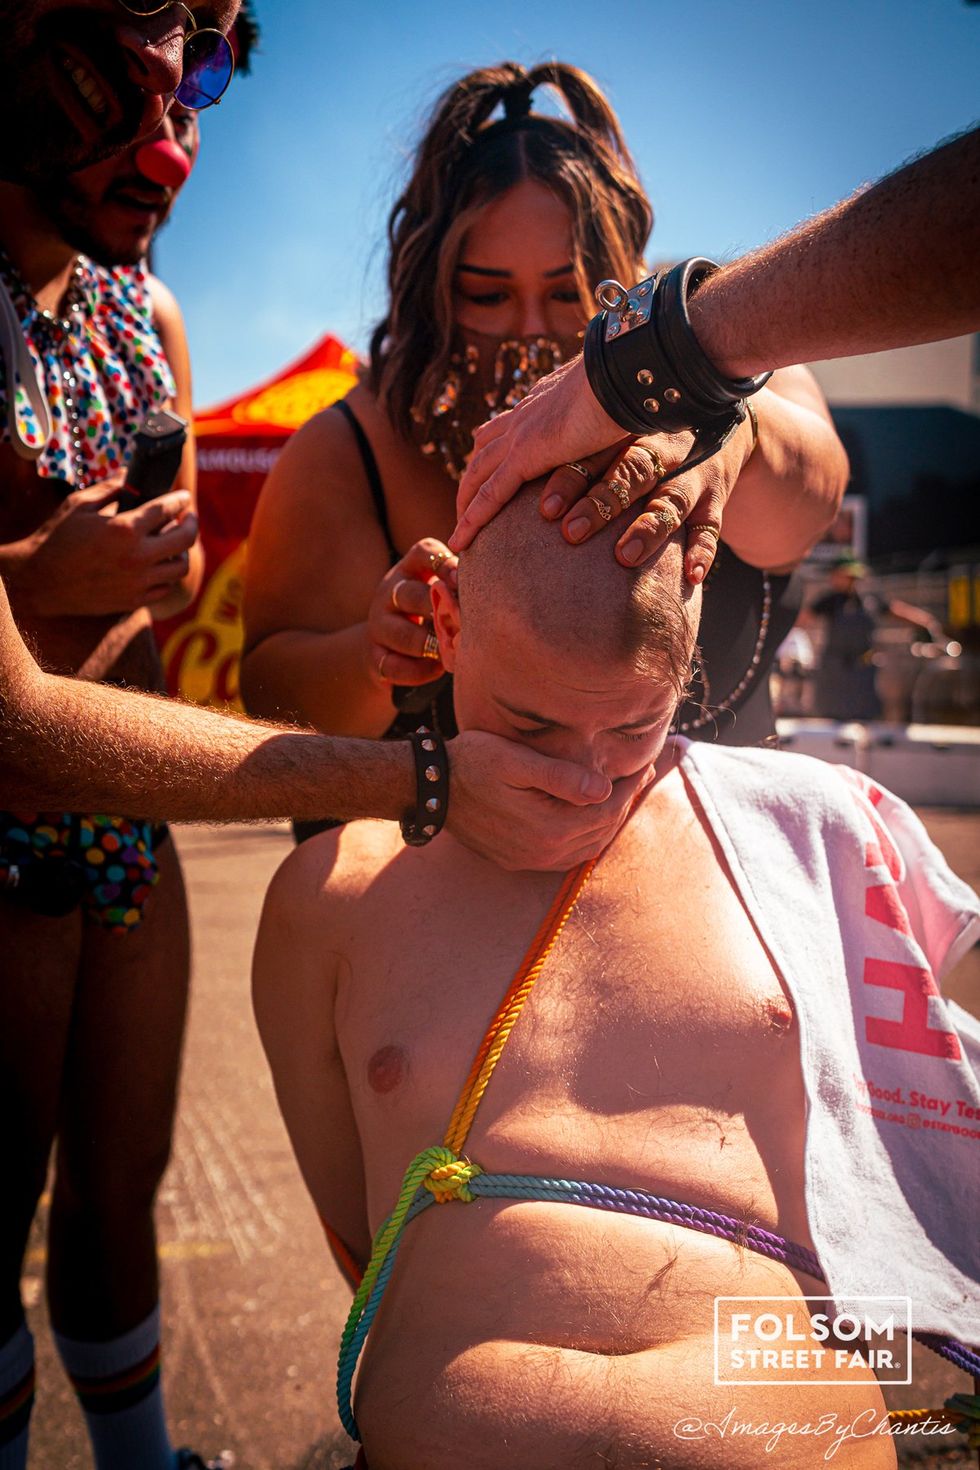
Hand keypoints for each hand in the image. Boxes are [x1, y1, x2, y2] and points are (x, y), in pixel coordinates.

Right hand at [22, 480, 198, 616]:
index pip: (167, 509)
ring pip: (180, 567)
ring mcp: (138, 582)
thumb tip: (130, 474)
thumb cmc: (57, 538)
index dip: (179, 500)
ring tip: (175, 543)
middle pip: (185, 538)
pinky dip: (167, 574)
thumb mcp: (80, 505)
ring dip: (182, 551)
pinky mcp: (133, 601)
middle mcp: (137, 557)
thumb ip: (110, 488)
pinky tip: (160, 565)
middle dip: (191, 523)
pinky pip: (165, 587)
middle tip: (188, 517)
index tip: (183, 497)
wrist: (40, 581)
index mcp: (124, 528)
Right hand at [367, 537, 457, 687]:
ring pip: (404, 635)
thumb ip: (461, 586)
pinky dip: (421, 671)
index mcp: (410, 568)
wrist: (390, 645)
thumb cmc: (431, 612)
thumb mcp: (442, 591)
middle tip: (462, 623)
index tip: (463, 580)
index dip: (445, 564)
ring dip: (432, 645)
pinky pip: (396, 666)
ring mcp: (378, 625)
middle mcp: (388, 592)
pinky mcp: (374, 656)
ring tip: (453, 651)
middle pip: (410, 594)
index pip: (424, 553)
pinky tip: (438, 669)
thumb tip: (495, 589)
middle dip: (437, 609)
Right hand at [446, 729, 652, 871]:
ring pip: (587, 847)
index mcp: (548, 827)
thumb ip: (561, 776)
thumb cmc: (471, 763)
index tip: (645, 765)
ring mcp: (530, 860)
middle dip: (624, 803)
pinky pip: (566, 856)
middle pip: (601, 831)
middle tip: (640, 776)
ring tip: (620, 794)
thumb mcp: (515, 760)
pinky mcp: (518, 860)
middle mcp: (543, 852)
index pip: (606, 810)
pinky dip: (586, 838)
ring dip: (607, 822)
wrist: (429, 788)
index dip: (630, 787)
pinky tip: (589, 819)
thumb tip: (602, 787)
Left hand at [452, 356, 621, 550]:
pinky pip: (490, 494)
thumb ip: (602, 424)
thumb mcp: (610, 408)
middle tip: (465, 514)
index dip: (493, 456)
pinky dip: (473, 519)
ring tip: (460, 536)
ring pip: (478, 475)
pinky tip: (463, 542)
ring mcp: (520, 435)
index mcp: (541, 404)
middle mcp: (523, 416)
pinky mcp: (524, 455)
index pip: (506, 430)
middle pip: (483, 454)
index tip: (488, 477)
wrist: (622, 374)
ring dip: (465, 506)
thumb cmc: (628, 387)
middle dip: (471, 484)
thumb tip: (617, 431)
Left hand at [528, 419, 753, 579]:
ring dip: (648, 529)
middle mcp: (658, 451)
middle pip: (629, 473)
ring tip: (625, 556)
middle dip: (600, 504)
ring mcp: (689, 474)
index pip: (592, 453)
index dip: (568, 480)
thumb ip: (566, 446)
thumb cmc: (643, 437)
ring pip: (670, 499)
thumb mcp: (611, 431)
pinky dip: (703, 552)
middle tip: (571, 533)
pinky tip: (690, 578)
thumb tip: (491, 452)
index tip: (544, 510)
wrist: (716, 422)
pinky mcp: (714, 499)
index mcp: (625, 434)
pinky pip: (711, 527)